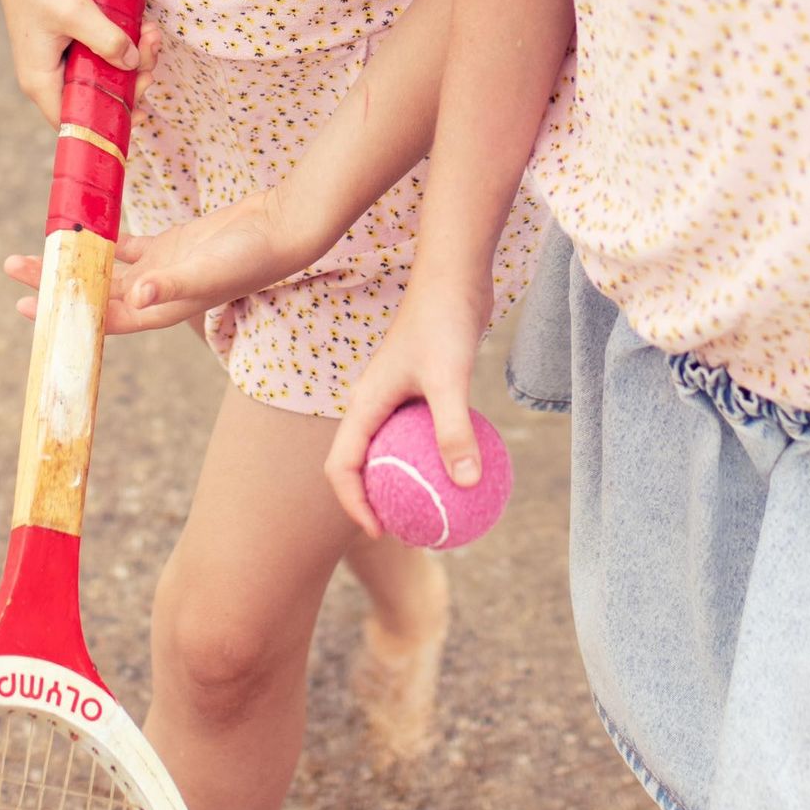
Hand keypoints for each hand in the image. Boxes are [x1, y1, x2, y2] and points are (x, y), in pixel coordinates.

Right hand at [0, 0, 155, 127]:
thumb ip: (106, 40)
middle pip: (97, 95)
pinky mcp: (75, 35)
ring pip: (106, 70)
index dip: (107, 123)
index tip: (140, 112)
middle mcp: (52, 73)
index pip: (75, 121)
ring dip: (134, 56)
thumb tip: (133, 63)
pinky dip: (125, 40)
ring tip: (150, 33)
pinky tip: (142, 25)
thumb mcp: (75, 12)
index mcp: (41, 80)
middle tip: (150, 55)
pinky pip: (105, 49)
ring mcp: (63, 54)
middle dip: (130, 79)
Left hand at [3, 189, 299, 329]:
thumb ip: (174, 282)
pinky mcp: (173, 244)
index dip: (66, 313)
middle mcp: (157, 293)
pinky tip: (84, 230)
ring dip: (75, 260)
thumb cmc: (253, 255)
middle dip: (55, 282)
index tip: (27, 308)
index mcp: (162, 308)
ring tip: (38, 249)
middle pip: (95, 292)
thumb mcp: (210, 269)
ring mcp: (164, 268)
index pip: (103, 316)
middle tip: (14, 267)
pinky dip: (106, 239)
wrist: (284, 227)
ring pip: (107, 269)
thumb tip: (137, 297)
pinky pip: (129, 245)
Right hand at [324, 277, 490, 537]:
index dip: (353, 505)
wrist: (454, 276)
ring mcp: (396, 396)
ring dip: (405, 481)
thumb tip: (466, 484)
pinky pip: (420, 434)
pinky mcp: (420, 389)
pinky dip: (433, 456)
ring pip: (391, 450)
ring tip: (436, 509)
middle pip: (360, 464)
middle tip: (410, 530)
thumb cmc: (445, 321)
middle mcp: (373, 403)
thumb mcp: (450, 380)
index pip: (341, 466)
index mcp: (364, 404)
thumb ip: (454, 431)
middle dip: (376, 502)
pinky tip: (468, 471)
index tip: (382, 533)